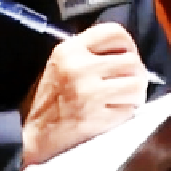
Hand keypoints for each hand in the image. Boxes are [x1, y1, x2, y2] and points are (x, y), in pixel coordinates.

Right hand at [21, 23, 147, 167]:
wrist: (34, 137)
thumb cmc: (50, 101)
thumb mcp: (61, 64)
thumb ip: (89, 53)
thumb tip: (127, 52)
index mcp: (69, 50)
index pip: (113, 32)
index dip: (128, 44)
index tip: (127, 57)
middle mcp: (79, 67)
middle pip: (132, 60)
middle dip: (135, 75)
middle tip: (128, 85)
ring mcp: (89, 93)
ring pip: (137, 84)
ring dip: (135, 95)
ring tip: (122, 100)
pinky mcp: (97, 118)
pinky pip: (130, 110)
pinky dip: (127, 113)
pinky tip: (113, 115)